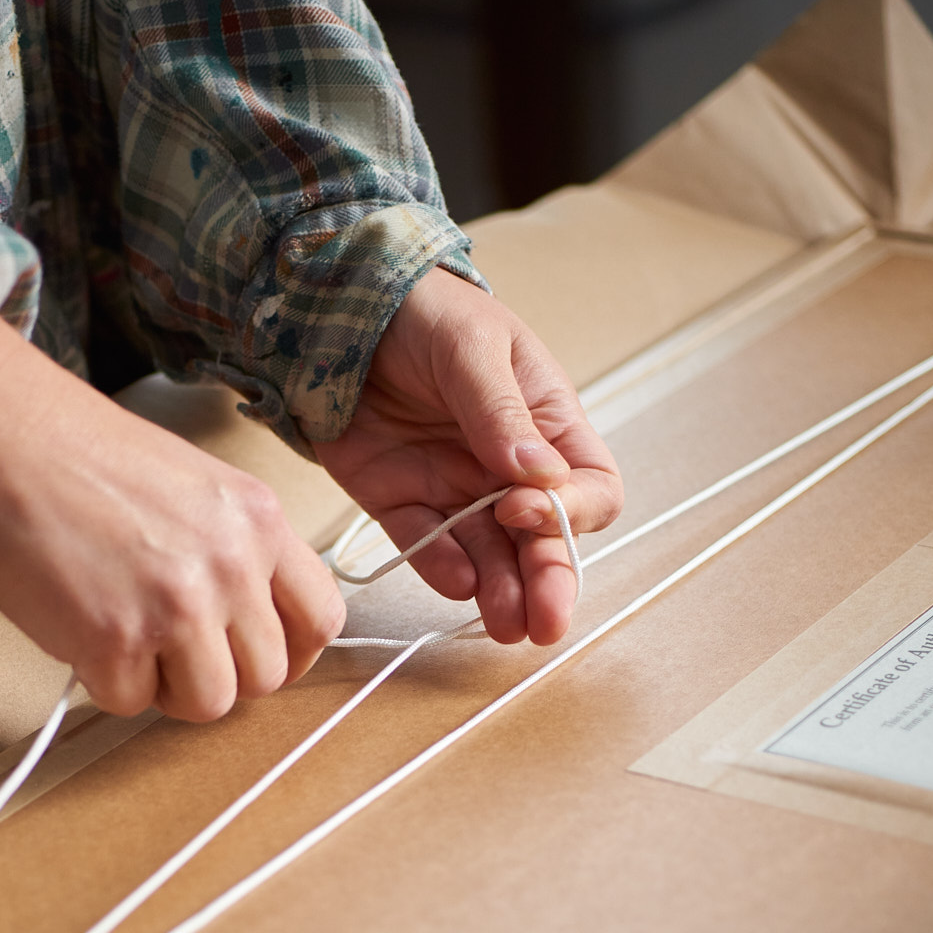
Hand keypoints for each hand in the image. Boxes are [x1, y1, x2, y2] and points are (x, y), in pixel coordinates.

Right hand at [0, 317, 344, 720]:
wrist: (7, 440)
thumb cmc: (82, 455)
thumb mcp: (197, 487)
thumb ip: (234, 551)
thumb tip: (242, 625)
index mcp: (260, 522)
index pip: (321, 618)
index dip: (290, 653)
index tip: (253, 657)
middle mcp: (232, 567)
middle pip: (266, 677)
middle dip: (218, 675)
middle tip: (169, 648)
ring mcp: (178, 607)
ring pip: (209, 704)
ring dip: (166, 689)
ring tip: (127, 643)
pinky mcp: (117, 641)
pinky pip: (130, 702)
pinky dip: (101, 679)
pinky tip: (80, 627)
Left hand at [314, 269, 622, 644]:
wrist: (343, 306)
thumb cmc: (428, 310)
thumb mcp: (473, 347)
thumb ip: (500, 412)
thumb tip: (536, 475)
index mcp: (547, 426)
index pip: (589, 489)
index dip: (570, 512)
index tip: (523, 506)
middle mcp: (507, 470)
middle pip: (544, 540)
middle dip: (548, 582)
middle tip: (544, 624)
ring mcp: (455, 489)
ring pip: (490, 557)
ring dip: (502, 593)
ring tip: (505, 626)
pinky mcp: (401, 502)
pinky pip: (427, 546)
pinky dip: (443, 569)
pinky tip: (458, 584)